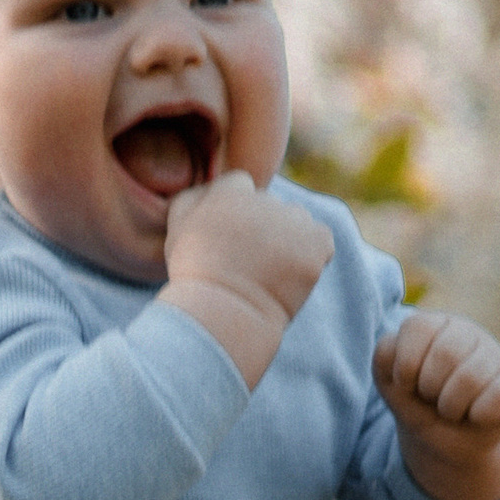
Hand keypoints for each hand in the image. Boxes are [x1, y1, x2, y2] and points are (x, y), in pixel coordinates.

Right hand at [162, 174, 331, 386]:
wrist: (225, 314)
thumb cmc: (195, 278)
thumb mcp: (177, 232)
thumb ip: (190, 199)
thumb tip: (209, 188)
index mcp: (230, 191)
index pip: (240, 185)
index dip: (235, 212)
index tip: (230, 239)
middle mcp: (265, 198)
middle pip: (269, 205)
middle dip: (262, 228)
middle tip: (247, 264)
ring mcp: (294, 220)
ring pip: (297, 220)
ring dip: (289, 239)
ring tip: (269, 273)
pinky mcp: (317, 243)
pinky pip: (322, 240)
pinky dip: (312, 256)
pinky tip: (291, 276)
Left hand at [374, 307, 499, 499]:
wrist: (446, 443)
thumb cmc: (418, 405)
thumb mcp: (391, 382)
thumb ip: (385, 357)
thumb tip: (406, 352)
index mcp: (435, 325)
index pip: (417, 326)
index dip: (405, 365)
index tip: (407, 383)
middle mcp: (467, 333)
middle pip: (445, 353)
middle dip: (429, 388)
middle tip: (432, 398)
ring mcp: (495, 357)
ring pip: (470, 378)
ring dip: (450, 406)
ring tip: (451, 409)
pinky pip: (497, 398)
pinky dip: (478, 416)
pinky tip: (476, 414)